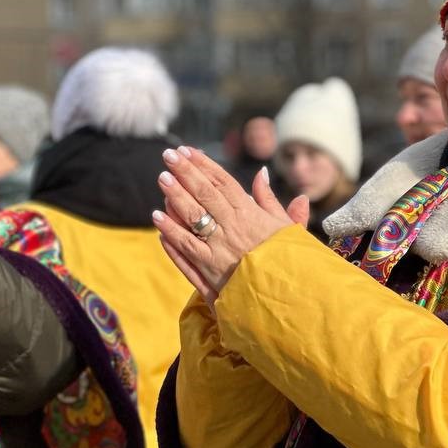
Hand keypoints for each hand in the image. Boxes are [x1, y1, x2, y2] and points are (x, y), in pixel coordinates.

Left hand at [152, 148, 308, 308]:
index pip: (223, 182)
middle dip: (186, 172)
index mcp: (251, 214)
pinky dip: (172, 232)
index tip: (188, 150)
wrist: (289, 297)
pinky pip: (187, 248)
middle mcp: (233, 228)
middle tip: (168, 156)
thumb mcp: (285, 227)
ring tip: (162, 179)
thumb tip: (262, 173)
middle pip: (205, 194)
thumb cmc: (288, 261)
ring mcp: (220, 249)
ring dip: (176, 196)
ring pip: (193, 217)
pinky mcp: (210, 270)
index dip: (204, 165)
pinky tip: (158, 218)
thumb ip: (270, 200)